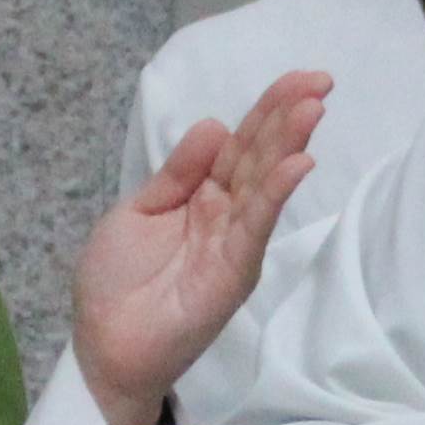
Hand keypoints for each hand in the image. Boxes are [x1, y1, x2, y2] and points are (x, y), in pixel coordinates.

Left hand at [68, 72, 332, 424]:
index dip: (268, 110)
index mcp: (201, 195)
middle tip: (321, 82)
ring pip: (265, 184)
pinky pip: (257, 227)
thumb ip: (178, 173)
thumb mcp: (140, 210)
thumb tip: (215, 124)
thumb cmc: (116, 280)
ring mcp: (234, 243)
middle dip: (289, 117)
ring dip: (290, 145)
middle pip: (261, 157)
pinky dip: (277, 194)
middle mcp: (226, 215)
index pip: (242, 144)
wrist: (103, 344)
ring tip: (313, 107)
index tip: (302, 79)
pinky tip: (297, 164)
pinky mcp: (234, 273)